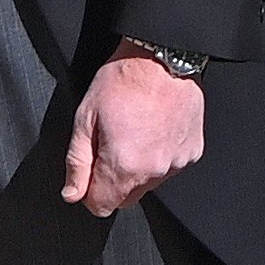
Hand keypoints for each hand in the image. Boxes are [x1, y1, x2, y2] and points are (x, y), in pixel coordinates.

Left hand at [61, 41, 205, 216]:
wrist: (163, 58)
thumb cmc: (124, 81)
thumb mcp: (85, 119)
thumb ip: (77, 162)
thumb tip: (72, 194)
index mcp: (124, 165)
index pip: (102, 206)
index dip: (90, 191)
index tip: (91, 170)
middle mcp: (154, 170)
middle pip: (127, 198)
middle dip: (115, 180)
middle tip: (112, 144)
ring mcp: (177, 162)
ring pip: (150, 183)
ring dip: (140, 167)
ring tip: (136, 131)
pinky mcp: (193, 152)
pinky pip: (170, 167)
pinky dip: (161, 155)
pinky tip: (156, 129)